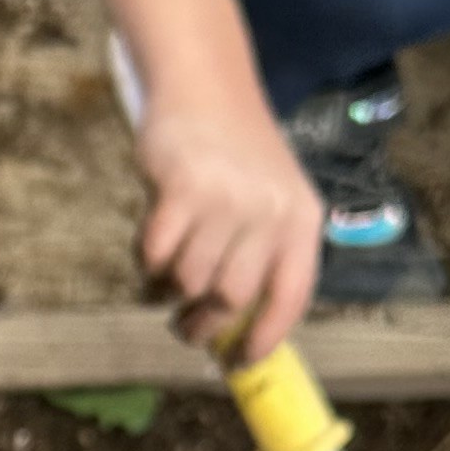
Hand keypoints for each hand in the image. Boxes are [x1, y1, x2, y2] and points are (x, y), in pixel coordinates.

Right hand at [135, 99, 324, 353]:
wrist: (206, 88)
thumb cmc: (237, 154)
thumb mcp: (271, 200)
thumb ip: (262, 255)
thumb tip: (234, 328)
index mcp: (302, 220)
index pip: (291, 296)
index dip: (265, 338)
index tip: (240, 362)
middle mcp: (270, 211)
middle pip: (231, 298)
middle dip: (203, 324)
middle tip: (185, 326)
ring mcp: (226, 199)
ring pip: (189, 280)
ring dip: (168, 289)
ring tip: (163, 277)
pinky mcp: (182, 188)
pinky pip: (157, 253)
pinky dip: (147, 262)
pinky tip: (150, 252)